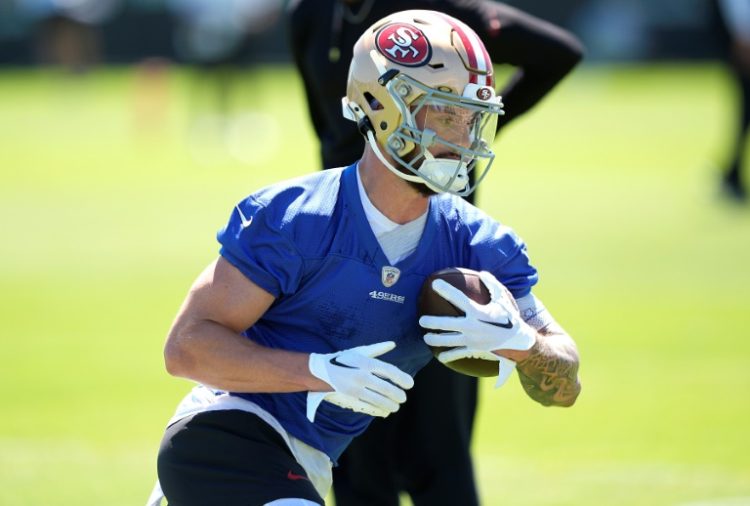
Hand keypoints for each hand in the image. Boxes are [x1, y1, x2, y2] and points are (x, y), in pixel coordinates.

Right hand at [306, 341, 413, 421]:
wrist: (321, 371)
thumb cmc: (344, 359)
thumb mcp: (360, 351)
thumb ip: (378, 349)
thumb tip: (393, 344)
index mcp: (366, 363)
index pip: (389, 370)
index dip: (402, 378)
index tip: (410, 384)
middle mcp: (362, 376)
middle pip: (386, 388)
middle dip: (397, 395)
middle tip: (403, 398)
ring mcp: (356, 389)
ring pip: (378, 400)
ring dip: (390, 404)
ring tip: (396, 406)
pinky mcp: (350, 399)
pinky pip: (368, 407)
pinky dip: (379, 410)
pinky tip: (385, 410)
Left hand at [419, 271, 535, 386]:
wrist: (518, 340)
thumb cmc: (509, 316)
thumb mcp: (503, 298)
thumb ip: (492, 284)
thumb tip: (481, 272)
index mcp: (477, 312)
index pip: (457, 298)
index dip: (445, 290)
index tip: (434, 283)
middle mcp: (472, 326)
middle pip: (446, 324)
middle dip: (431, 322)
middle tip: (421, 320)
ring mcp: (471, 340)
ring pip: (447, 341)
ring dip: (434, 340)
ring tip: (426, 337)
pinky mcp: (473, 350)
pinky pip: (457, 354)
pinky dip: (447, 356)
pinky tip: (439, 356)